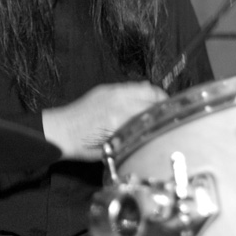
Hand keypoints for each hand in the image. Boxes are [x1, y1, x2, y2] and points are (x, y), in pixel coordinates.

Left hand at [41, 81, 167, 160]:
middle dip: (164, 106)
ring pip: (145, 87)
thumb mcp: (112, 149)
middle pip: (153, 97)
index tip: (176, 123)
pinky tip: (143, 103)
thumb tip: (154, 133)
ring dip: (155, 97)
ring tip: (160, 108)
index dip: (167, 118)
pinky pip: (131, 86)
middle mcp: (118, 100)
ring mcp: (112, 91)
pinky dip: (141, 92)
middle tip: (170, 117)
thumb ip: (135, 137)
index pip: (154, 113)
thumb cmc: (82, 146)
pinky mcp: (106, 88)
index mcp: (120, 118)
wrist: (59, 131)